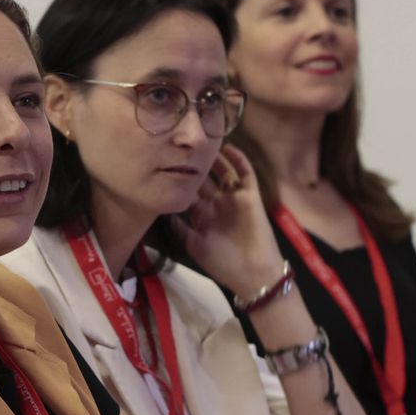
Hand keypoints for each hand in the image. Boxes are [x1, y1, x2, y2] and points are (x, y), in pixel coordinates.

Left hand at [172, 147, 285, 298]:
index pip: (187, 192)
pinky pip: (245, 174)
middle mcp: (216, 203)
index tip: (164, 164)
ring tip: (203, 141)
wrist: (252, 273)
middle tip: (182, 146)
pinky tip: (229, 148)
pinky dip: (239, 160)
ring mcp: (233, 198)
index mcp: (202, 215)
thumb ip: (179, 228)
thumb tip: (163, 210)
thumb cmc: (222, 262)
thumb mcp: (193, 245)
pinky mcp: (250, 195)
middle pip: (203, 178)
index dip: (177, 179)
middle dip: (193, 164)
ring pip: (223, 172)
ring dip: (214, 158)